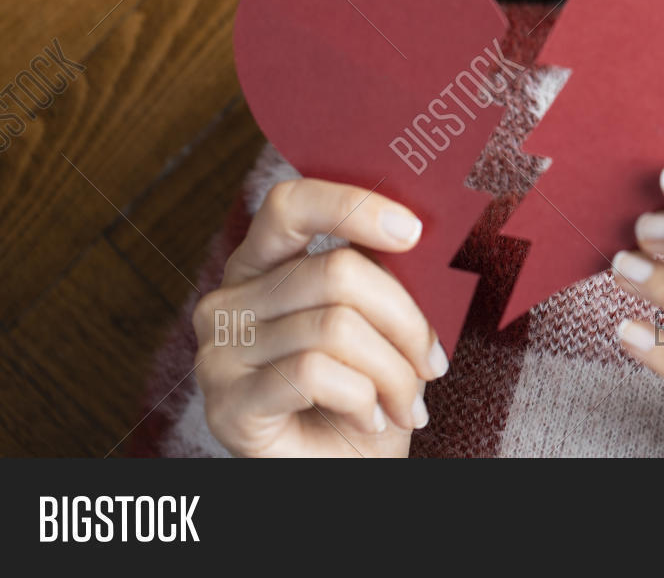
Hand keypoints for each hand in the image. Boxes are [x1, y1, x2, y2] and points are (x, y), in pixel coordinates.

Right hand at [193, 178, 448, 456]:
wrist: (341, 472)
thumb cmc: (365, 394)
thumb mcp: (380, 325)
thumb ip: (386, 276)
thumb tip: (421, 233)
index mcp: (262, 265)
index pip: (290, 204)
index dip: (352, 205)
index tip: (413, 231)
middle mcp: (227, 301)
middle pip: (337, 272)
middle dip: (405, 321)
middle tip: (433, 364)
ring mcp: (218, 353)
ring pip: (335, 327)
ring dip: (393, 372)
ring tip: (407, 403)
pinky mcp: (226, 405)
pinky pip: (314, 374)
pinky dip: (361, 398)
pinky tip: (369, 419)